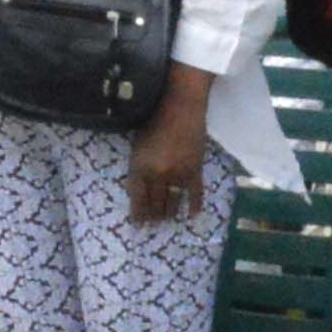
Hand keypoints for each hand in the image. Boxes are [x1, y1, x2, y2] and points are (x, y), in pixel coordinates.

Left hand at [123, 84, 212, 223]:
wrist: (180, 106)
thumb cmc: (154, 120)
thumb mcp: (137, 145)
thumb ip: (138, 167)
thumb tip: (139, 190)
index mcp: (139, 167)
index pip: (137, 198)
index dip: (138, 214)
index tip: (139, 225)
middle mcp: (157, 174)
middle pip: (155, 204)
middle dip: (154, 216)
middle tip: (155, 223)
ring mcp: (177, 174)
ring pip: (173, 202)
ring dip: (170, 213)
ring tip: (168, 219)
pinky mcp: (195, 170)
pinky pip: (195, 194)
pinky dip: (195, 206)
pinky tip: (192, 215)